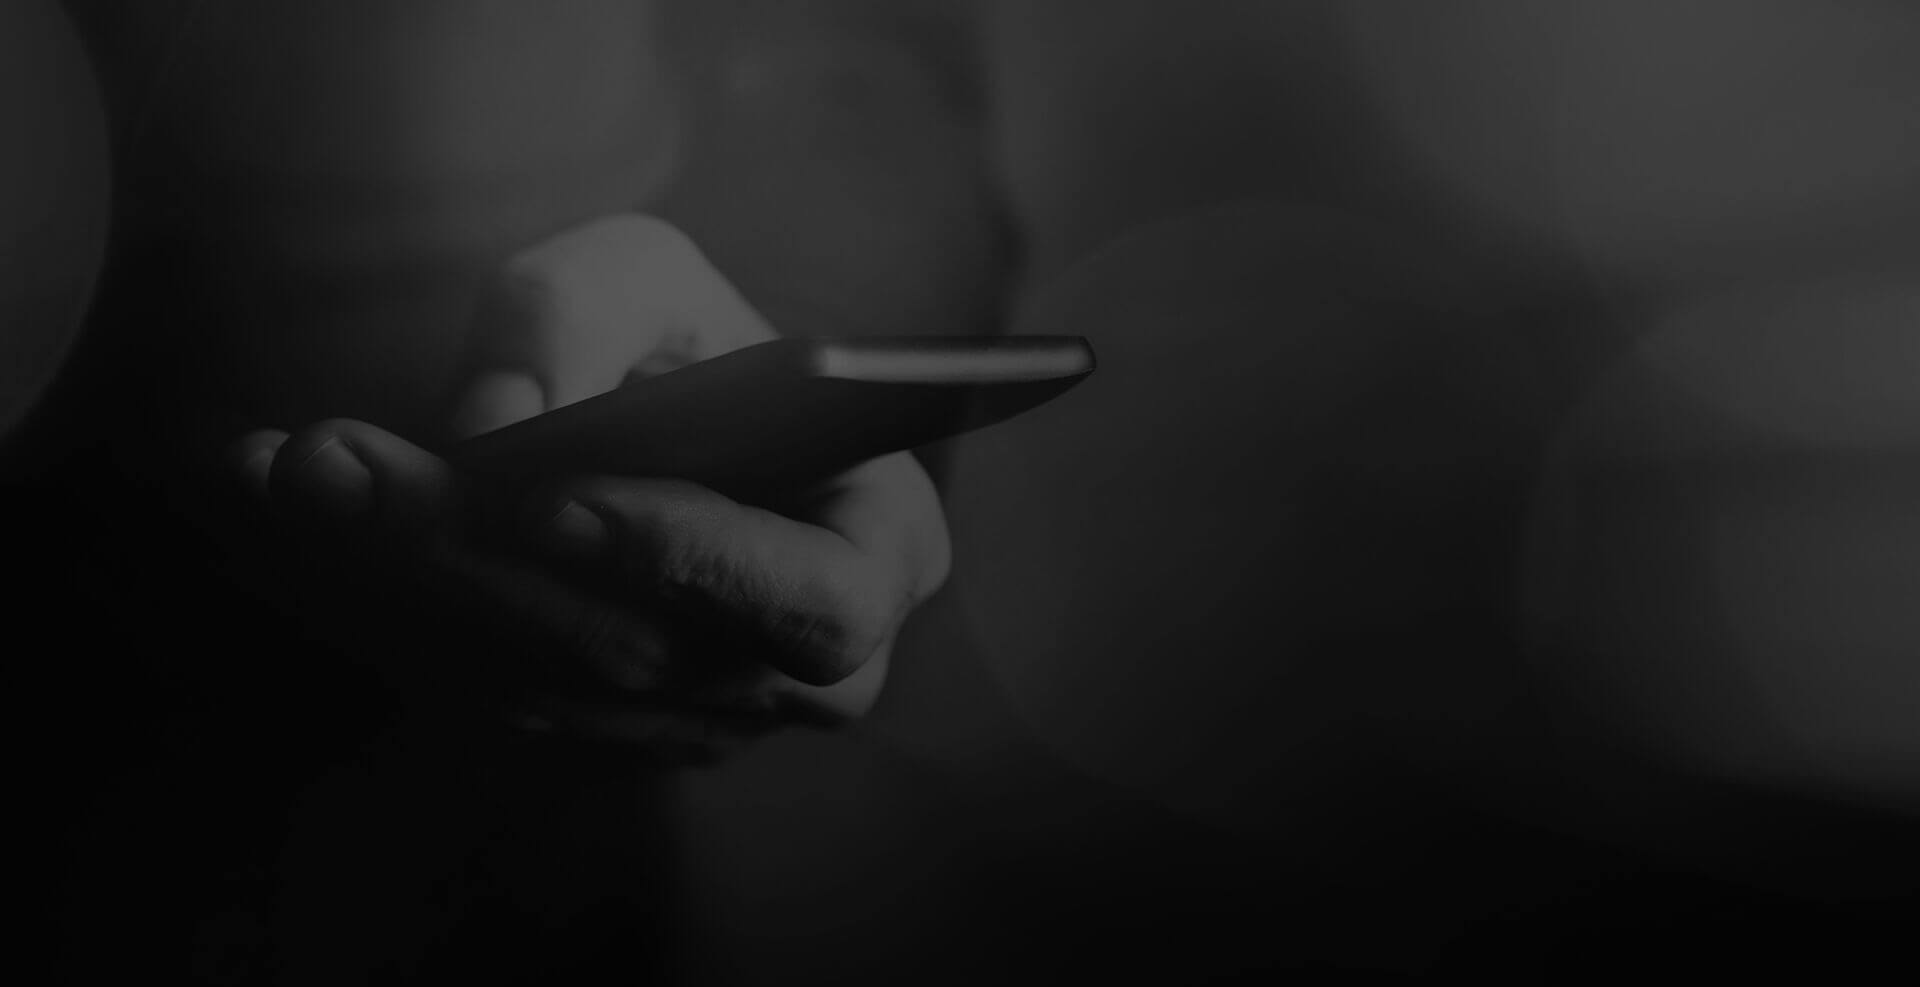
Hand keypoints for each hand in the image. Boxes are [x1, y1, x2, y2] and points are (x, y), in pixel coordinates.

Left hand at [232, 216, 950, 756]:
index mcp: (879, 552)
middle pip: (645, 657)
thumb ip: (578, 316)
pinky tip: (302, 503)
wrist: (644, 416)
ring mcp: (701, 718)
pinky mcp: (595, 733)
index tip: (557, 500)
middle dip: (478, 559)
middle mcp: (802, 669)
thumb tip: (490, 427)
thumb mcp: (646, 275)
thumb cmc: (680, 340)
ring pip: (544, 687)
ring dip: (404, 580)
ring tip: (300, 468)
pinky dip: (386, 603)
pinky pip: (486, 692)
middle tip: (340, 468)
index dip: (695, 562)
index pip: (815, 601)